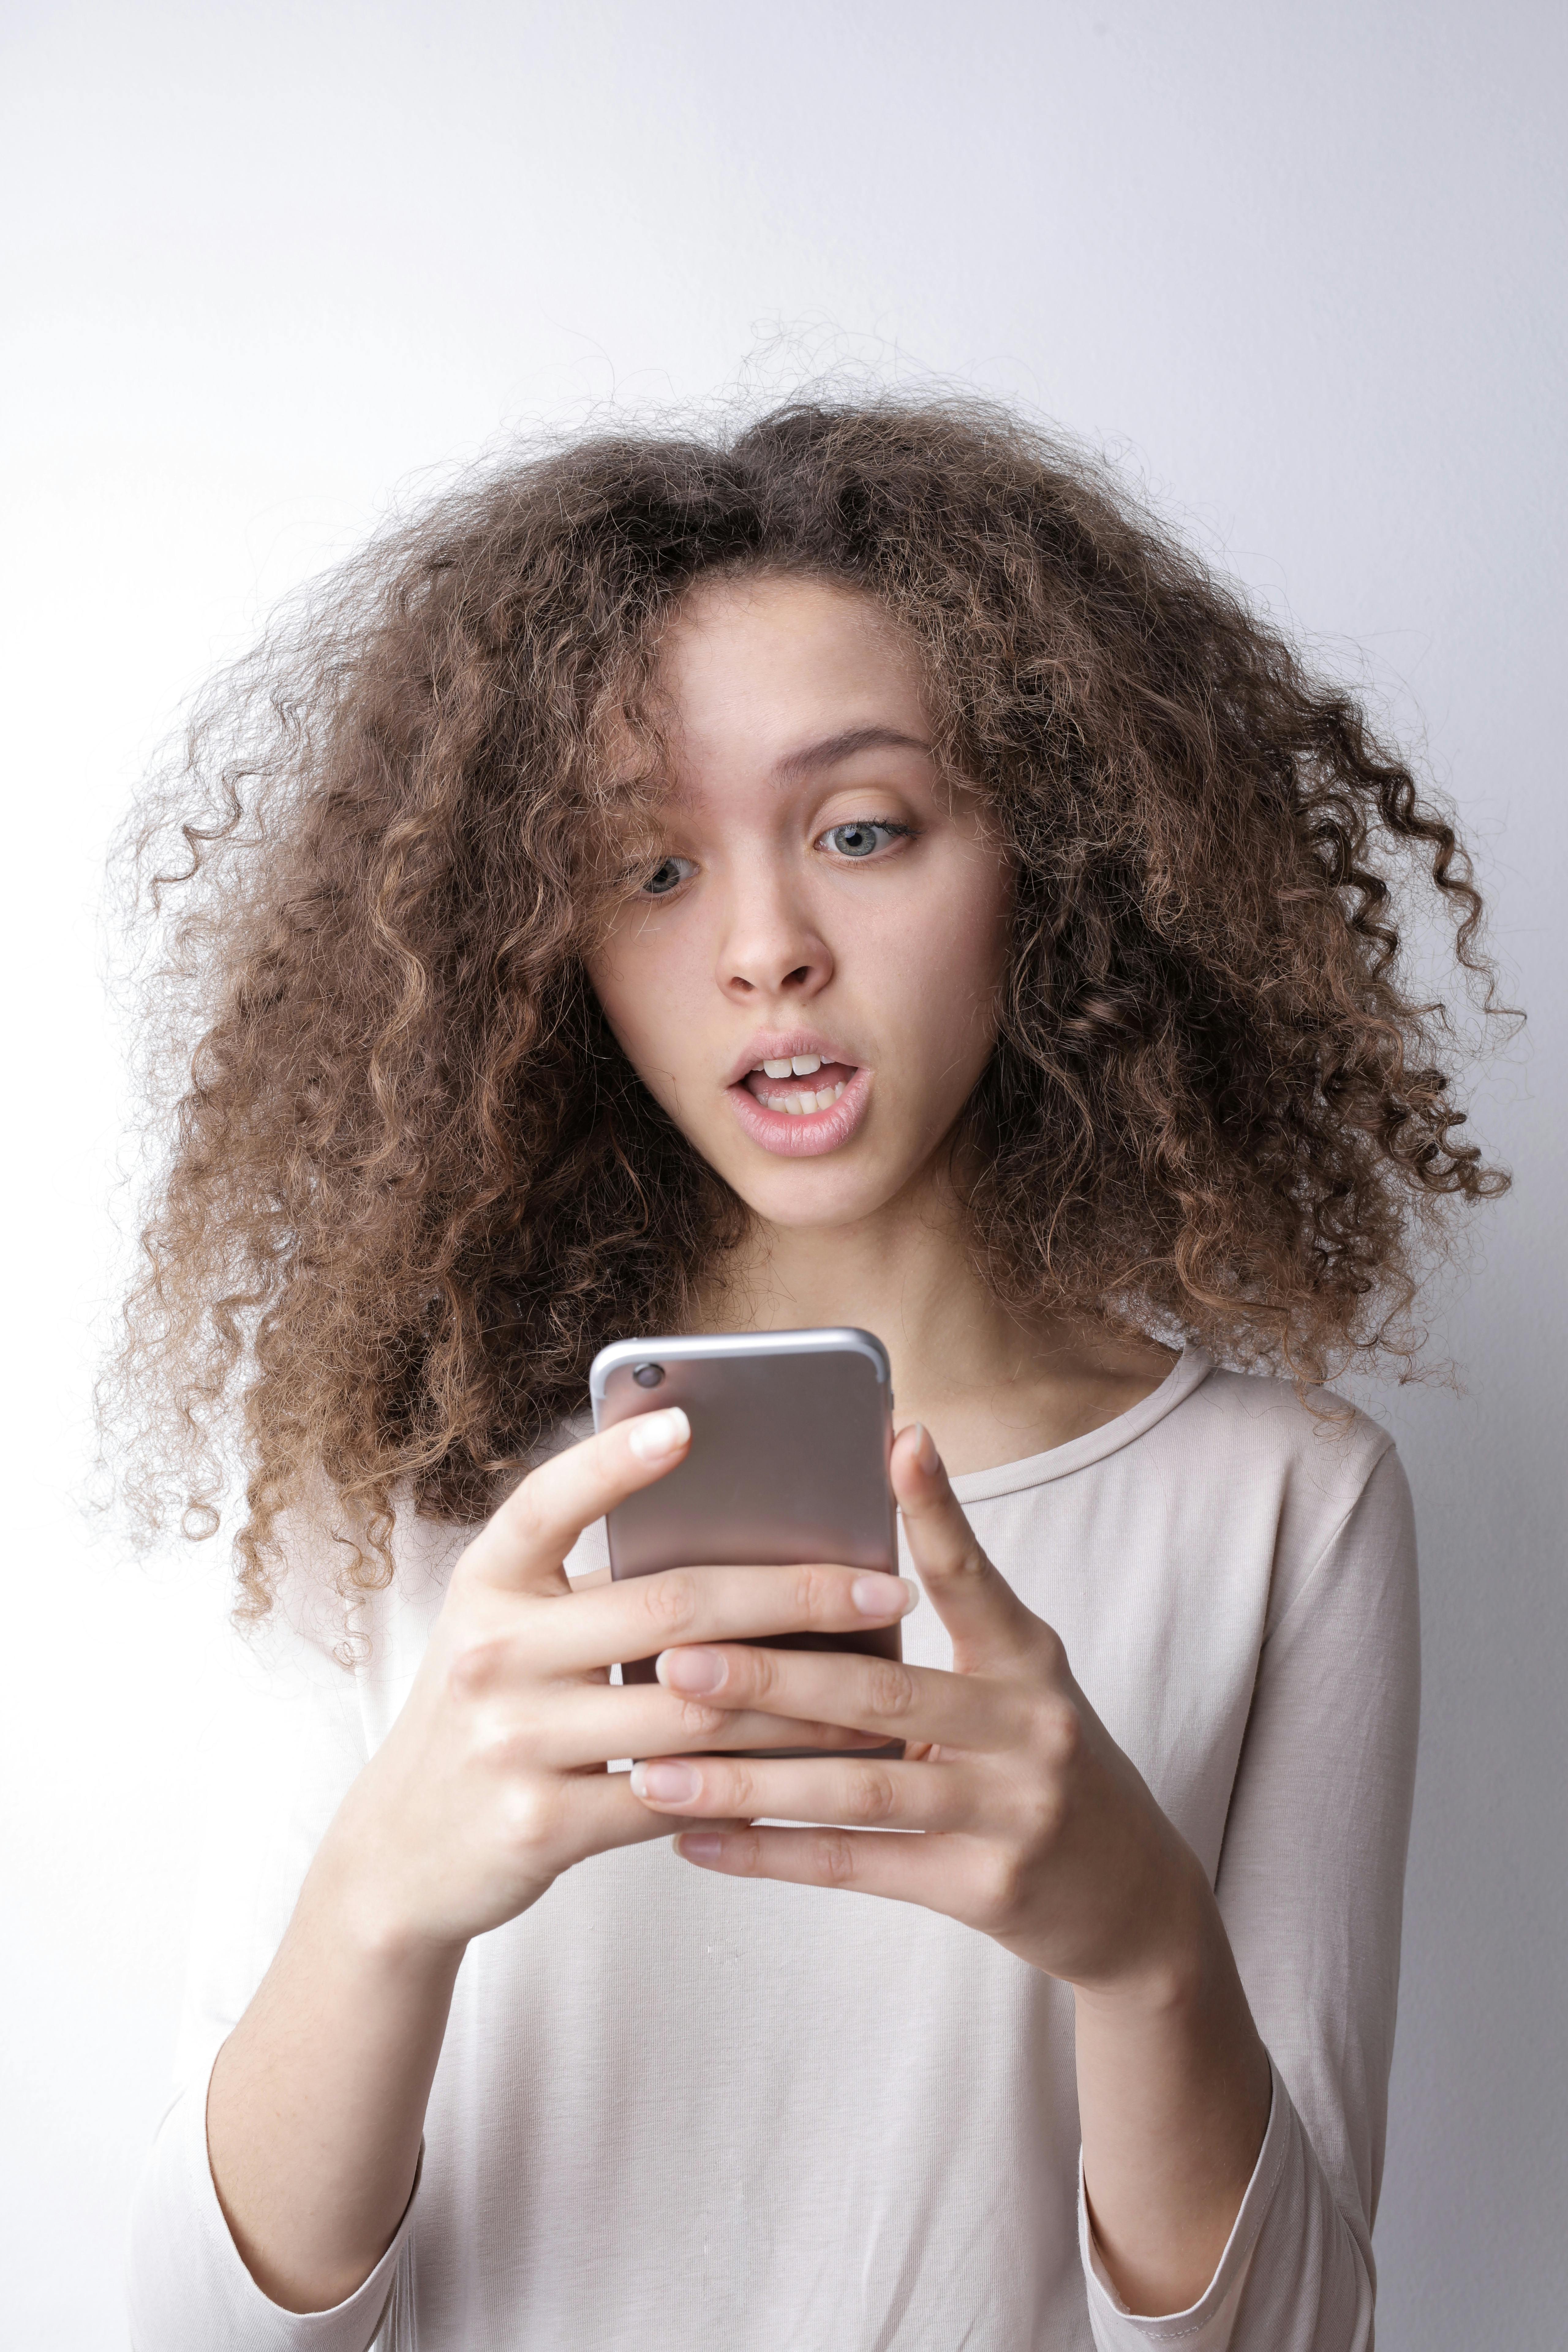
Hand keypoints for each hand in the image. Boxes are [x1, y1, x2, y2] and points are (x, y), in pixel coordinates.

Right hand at [310, 1407, 913, 1958]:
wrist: (406, 1851)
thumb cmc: (493, 1712)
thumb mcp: (513, 1630)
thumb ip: (595, 1590)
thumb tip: (743, 1541)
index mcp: (487, 1583)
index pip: (549, 1502)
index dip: (615, 1462)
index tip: (688, 1422)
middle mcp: (493, 1654)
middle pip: (670, 1609)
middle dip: (793, 1597)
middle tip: (883, 1589)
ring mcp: (514, 1743)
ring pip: (694, 1714)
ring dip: (801, 1705)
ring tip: (878, 1691)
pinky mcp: (541, 1826)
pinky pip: (676, 1799)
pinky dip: (752, 1786)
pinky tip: (814, 1773)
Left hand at [626, 1421, 1208, 1992]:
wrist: (1132, 1895)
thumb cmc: (1042, 1762)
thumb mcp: (1018, 1682)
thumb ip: (946, 1630)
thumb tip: (824, 1570)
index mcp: (1029, 1659)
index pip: (972, 1575)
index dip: (936, 1508)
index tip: (897, 1439)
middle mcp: (1028, 1726)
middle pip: (882, 1694)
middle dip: (770, 1676)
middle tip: (676, 1657)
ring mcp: (1010, 1812)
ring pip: (855, 1791)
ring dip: (746, 1782)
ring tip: (655, 1771)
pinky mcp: (984, 1889)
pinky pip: (857, 1867)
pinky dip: (770, 1854)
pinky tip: (696, 1842)